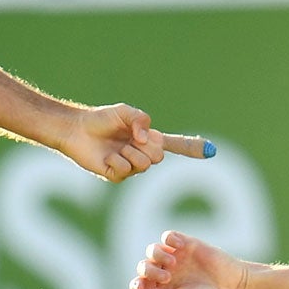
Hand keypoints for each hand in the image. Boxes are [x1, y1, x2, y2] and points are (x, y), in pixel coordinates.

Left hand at [56, 103, 213, 182]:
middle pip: (159, 157)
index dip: (192, 148)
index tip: (211, 150)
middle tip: (132, 139)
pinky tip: (106, 156)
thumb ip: (141, 119)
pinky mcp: (116, 176)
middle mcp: (141, 154)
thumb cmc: (100, 119)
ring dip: (130, 152)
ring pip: (144, 165)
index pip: (174, 145)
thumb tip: (146, 138)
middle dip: (147, 146)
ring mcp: (129, 167)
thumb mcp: (124, 111)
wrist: (77, 130)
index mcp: (147, 139)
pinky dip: (116, 160)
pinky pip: (126, 170)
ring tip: (116, 147)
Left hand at [129, 230, 252, 288]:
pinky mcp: (187, 244)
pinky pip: (168, 236)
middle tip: (165, 277)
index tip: (140, 287)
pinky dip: (169, 239)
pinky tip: (180, 248)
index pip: (140, 283)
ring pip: (152, 249)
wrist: (234, 286)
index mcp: (162, 288)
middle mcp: (166, 271)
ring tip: (172, 264)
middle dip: (148, 271)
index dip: (136, 284)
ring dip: (157, 255)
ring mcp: (175, 256)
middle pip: (144, 266)